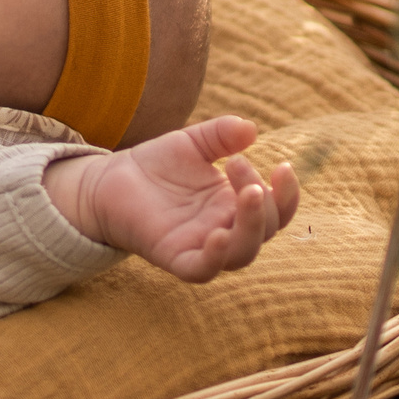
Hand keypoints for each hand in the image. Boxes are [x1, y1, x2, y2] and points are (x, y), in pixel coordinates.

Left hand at [44, 115, 298, 283]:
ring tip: (249, 193)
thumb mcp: (193, 142)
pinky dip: (215, 257)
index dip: (288, 193)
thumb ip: (221, 135)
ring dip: (252, 226)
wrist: (110, 180)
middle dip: (264, 199)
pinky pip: (202, 269)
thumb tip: (250, 129)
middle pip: (265, 231)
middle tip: (237, 164)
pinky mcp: (174, 258)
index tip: (282, 165)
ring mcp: (201, 246)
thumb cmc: (158, 165)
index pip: (278, 209)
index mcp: (236, 205)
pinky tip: (218, 234)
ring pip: (242, 255)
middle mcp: (225, 228)